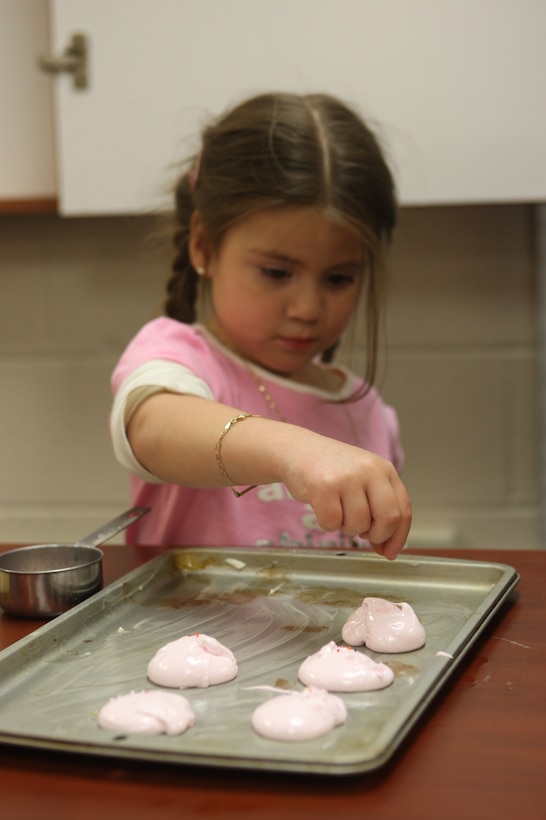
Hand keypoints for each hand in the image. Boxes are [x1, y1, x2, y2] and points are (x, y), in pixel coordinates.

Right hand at [281, 433, 411, 559]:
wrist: (297, 449)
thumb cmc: (331, 470)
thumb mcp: (363, 481)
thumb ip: (378, 509)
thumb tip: (386, 549)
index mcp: (384, 469)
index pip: (403, 510)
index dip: (398, 537)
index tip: (389, 552)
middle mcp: (370, 470)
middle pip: (389, 519)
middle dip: (377, 536)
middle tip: (363, 534)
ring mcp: (347, 478)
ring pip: (358, 525)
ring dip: (346, 527)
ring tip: (338, 509)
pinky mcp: (323, 487)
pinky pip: (332, 524)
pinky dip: (326, 523)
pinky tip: (322, 506)